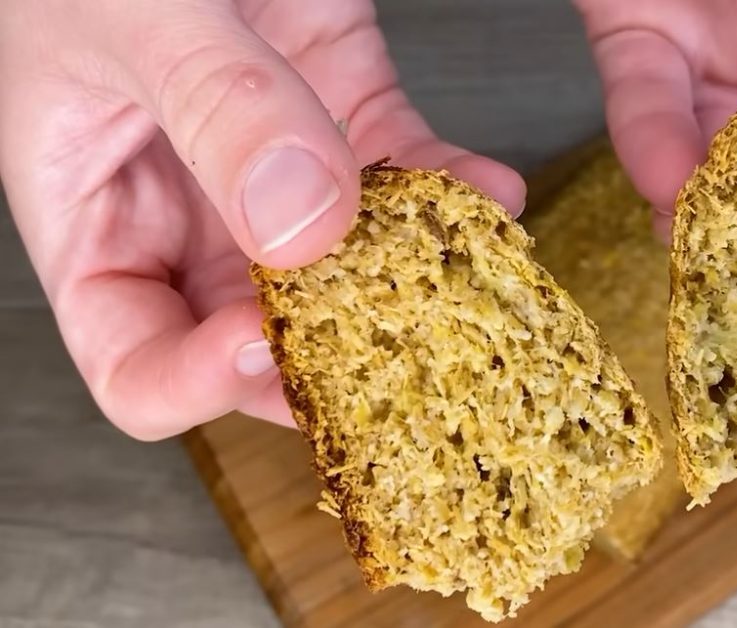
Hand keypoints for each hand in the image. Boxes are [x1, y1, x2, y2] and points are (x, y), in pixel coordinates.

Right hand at [0, 0, 524, 439]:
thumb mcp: (130, 14)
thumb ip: (213, 106)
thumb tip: (302, 219)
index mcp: (99, 220)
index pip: (138, 366)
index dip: (198, 380)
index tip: (261, 341)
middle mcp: (191, 218)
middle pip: (259, 342)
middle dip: (331, 355)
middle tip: (394, 349)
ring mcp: (275, 176)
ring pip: (348, 274)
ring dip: (413, 283)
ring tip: (461, 277)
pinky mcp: (343, 121)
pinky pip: (404, 179)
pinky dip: (450, 191)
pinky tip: (488, 190)